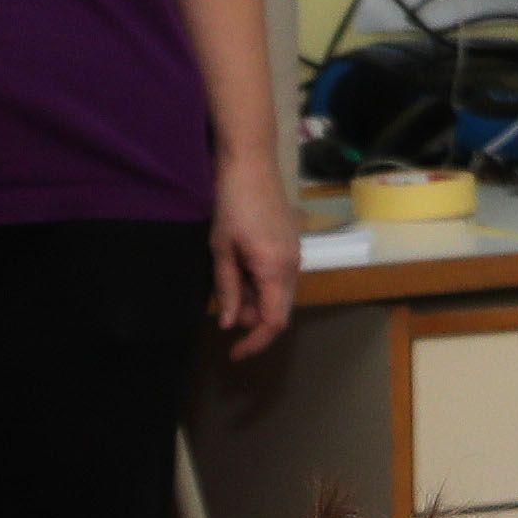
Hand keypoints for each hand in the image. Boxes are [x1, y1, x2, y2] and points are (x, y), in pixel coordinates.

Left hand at [207, 157, 303, 356]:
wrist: (252, 165)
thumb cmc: (232, 204)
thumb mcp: (222, 250)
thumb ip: (228, 289)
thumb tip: (229, 324)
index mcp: (275, 270)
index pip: (273, 323)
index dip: (255, 342)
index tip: (234, 353)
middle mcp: (292, 267)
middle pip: (280, 312)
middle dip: (253, 322)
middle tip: (227, 311)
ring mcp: (295, 256)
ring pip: (280, 296)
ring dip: (257, 302)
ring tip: (231, 285)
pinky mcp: (292, 246)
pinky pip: (281, 279)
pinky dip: (263, 286)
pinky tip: (243, 271)